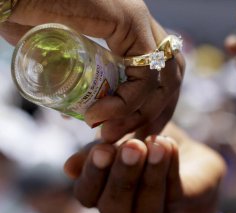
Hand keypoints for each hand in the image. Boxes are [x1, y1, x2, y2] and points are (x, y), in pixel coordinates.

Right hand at [1, 0, 183, 141]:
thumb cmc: (27, 14)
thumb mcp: (56, 54)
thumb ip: (70, 77)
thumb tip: (71, 110)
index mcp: (134, 30)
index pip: (164, 74)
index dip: (155, 108)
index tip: (132, 134)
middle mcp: (143, 24)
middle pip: (171, 78)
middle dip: (153, 116)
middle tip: (124, 139)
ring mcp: (139, 19)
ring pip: (165, 79)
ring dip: (139, 115)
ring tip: (106, 133)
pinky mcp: (130, 19)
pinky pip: (144, 74)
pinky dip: (126, 103)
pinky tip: (99, 115)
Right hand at [64, 123, 225, 212]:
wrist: (173, 147)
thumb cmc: (136, 141)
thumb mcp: (113, 141)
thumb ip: (94, 153)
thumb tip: (69, 168)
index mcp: (99, 194)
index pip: (87, 194)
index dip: (93, 174)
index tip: (103, 148)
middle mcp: (122, 209)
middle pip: (114, 206)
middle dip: (123, 175)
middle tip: (132, 146)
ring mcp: (150, 210)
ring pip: (147, 202)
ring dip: (151, 171)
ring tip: (156, 143)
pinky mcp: (177, 203)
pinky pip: (173, 190)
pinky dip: (171, 166)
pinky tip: (169, 144)